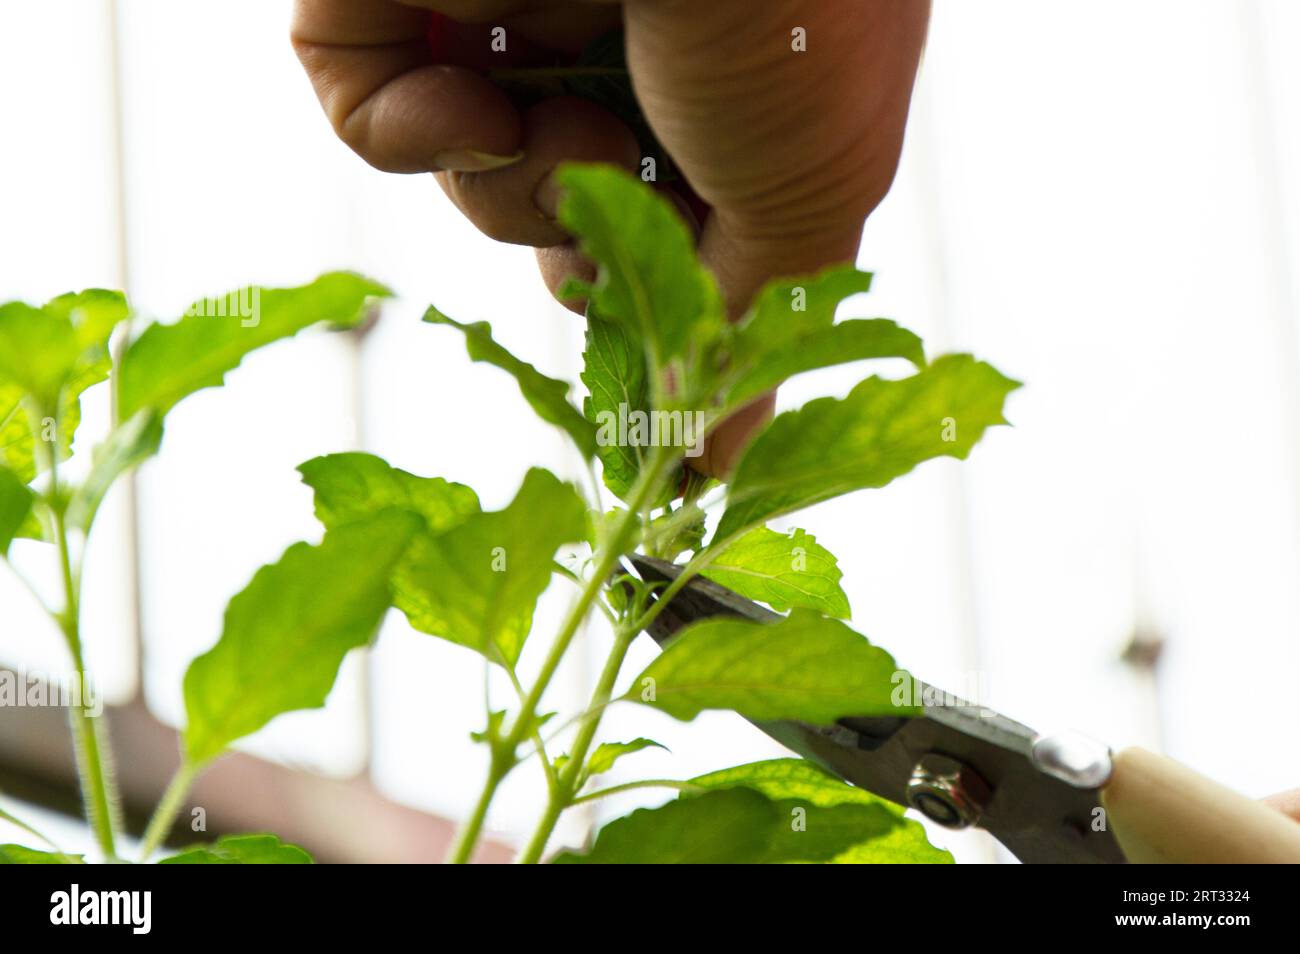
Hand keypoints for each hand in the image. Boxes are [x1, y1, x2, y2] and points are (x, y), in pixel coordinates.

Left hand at [292, 0, 930, 474]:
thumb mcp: (806, 195)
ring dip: (518, 189)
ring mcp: (506, 12)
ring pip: (472, 181)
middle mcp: (618, 44)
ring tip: (571, 125)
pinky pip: (369, 116)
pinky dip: (416, 138)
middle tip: (619, 204)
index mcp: (722, 81)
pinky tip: (480, 101)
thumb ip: (749, 332)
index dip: (649, 287)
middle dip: (585, 243)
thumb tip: (711, 464)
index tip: (656, 337)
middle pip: (562, 217)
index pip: (661, 226)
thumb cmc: (790, 8)